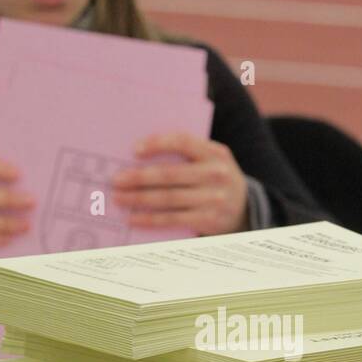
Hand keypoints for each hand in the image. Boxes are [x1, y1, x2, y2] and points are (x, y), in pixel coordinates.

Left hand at [110, 134, 249, 234]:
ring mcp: (213, 198)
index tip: (134, 150)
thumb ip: (186, 154)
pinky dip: (150, 219)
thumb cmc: (215, 178)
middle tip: (116, 180)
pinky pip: (172, 219)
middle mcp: (216, 174)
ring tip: (119, 198)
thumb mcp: (210, 159)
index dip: (157, 144)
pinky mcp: (208, 219)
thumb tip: (138, 156)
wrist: (245, 208)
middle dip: (139, 177)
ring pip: (168, 199)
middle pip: (170, 174)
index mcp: (215, 152)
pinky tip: (134, 218)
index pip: (183, 142)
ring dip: (139, 199)